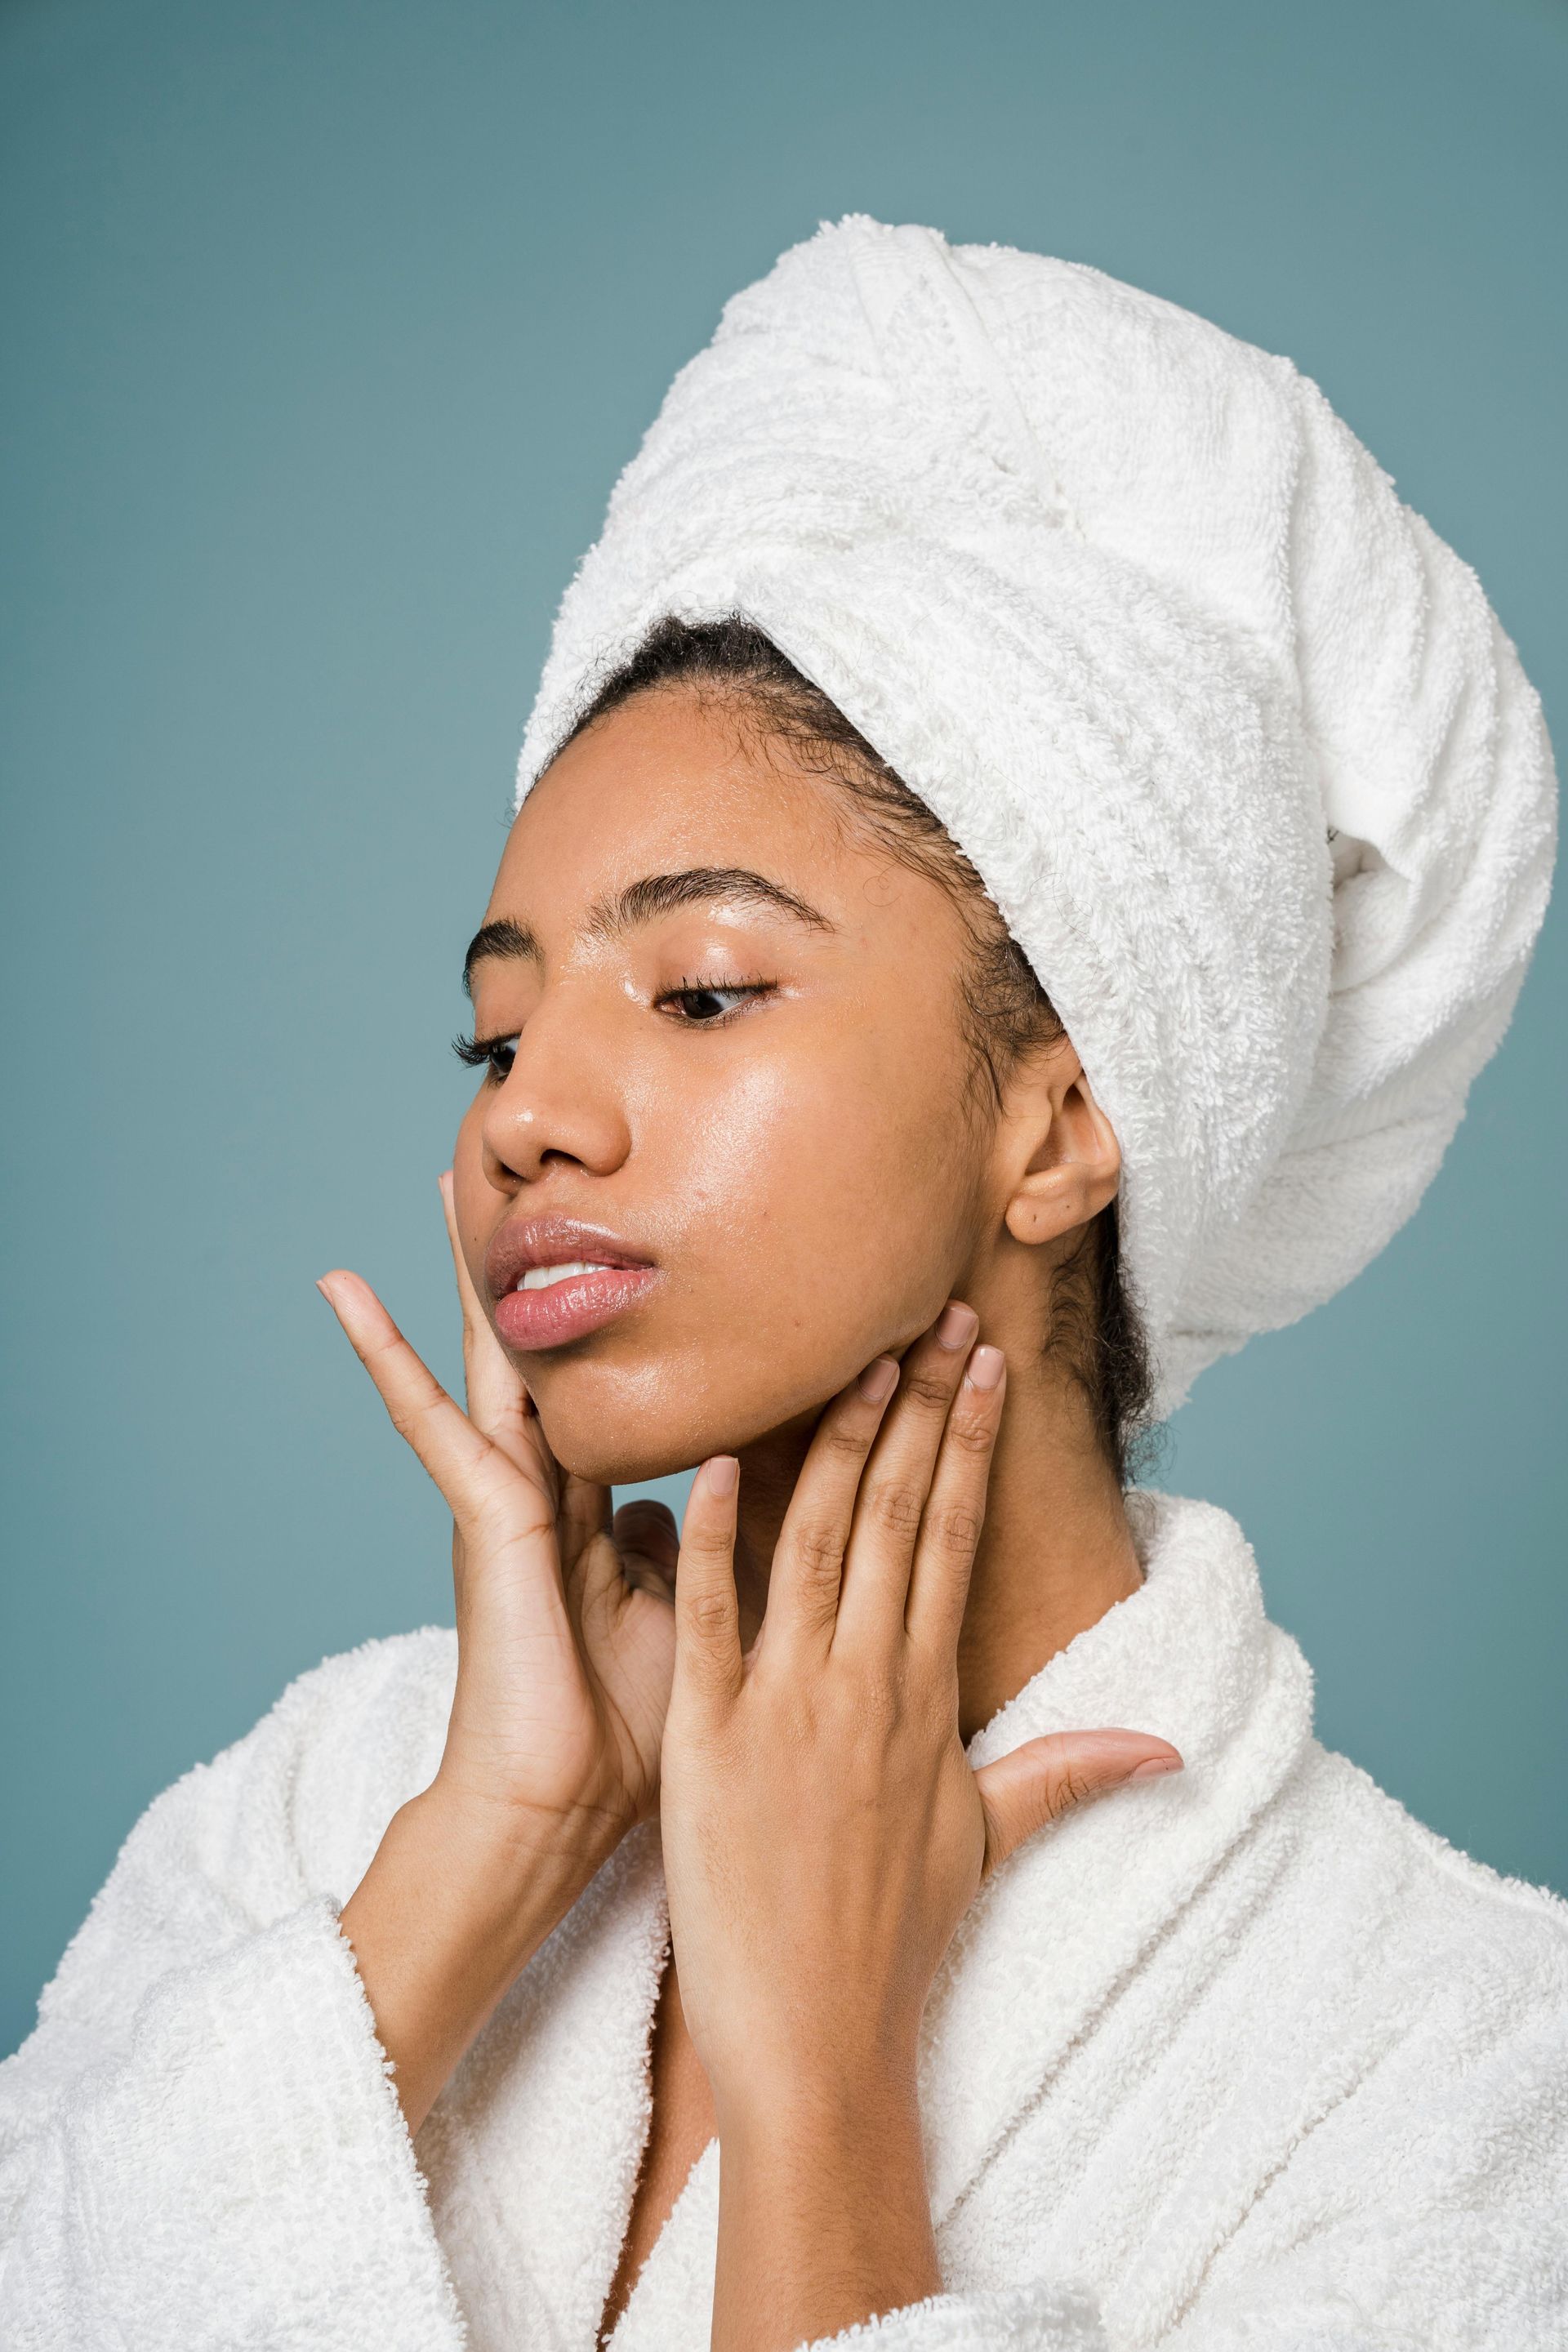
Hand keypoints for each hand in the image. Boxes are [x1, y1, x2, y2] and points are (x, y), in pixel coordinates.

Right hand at [321, 1177, 677, 2130]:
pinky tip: (346, 1292)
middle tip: (521, 1170)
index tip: (631, 1233)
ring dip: (465, 1274)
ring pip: (488, 1359)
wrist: (563, 1813)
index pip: (603, 1383)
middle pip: (542, 1350)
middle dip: (538, 1266)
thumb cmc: (627, 1731)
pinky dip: (387, 1355)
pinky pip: (431, 1421)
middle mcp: (543, 1487)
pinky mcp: (480, 1519)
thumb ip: (688, 1541)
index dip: (617, 1312)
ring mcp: (505, 1498)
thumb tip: (688, 1493)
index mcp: (591, 1506)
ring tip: (442, 1180)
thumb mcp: (687, 1609)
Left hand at [657, 1301, 1180, 2350]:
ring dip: (835, 1437)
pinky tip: (713, 1460)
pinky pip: (709, 1615)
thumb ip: (1071, 1770)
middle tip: (932, 1310)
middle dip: (917, 1404)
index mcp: (926, 1694)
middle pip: (896, 1512)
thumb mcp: (990, 1840)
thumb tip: (1173, 1748)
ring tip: (854, 1351)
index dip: (966, 1441)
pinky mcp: (709, 1733)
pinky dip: (709, 1536)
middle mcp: (868, 1681)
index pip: (953, 1536)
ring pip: (817, 1539)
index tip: (980, 1361)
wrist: (814, 2037)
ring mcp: (788, 1702)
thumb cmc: (895, 1939)